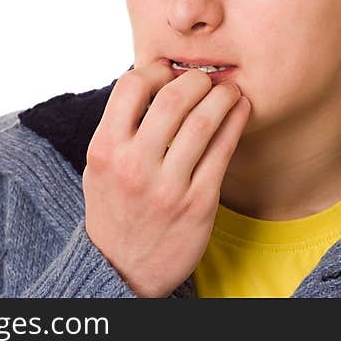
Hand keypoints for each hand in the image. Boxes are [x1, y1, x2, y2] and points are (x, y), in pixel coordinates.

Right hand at [82, 61, 250, 297]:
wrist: (123, 270)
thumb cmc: (115, 208)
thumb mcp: (100, 167)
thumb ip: (119, 126)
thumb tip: (155, 80)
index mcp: (105, 150)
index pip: (131, 86)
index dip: (155, 71)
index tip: (169, 72)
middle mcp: (134, 166)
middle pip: (173, 98)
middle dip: (196, 79)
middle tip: (205, 78)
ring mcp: (168, 187)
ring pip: (204, 121)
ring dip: (222, 96)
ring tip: (228, 91)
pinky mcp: (199, 203)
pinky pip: (223, 151)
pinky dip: (236, 122)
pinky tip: (240, 111)